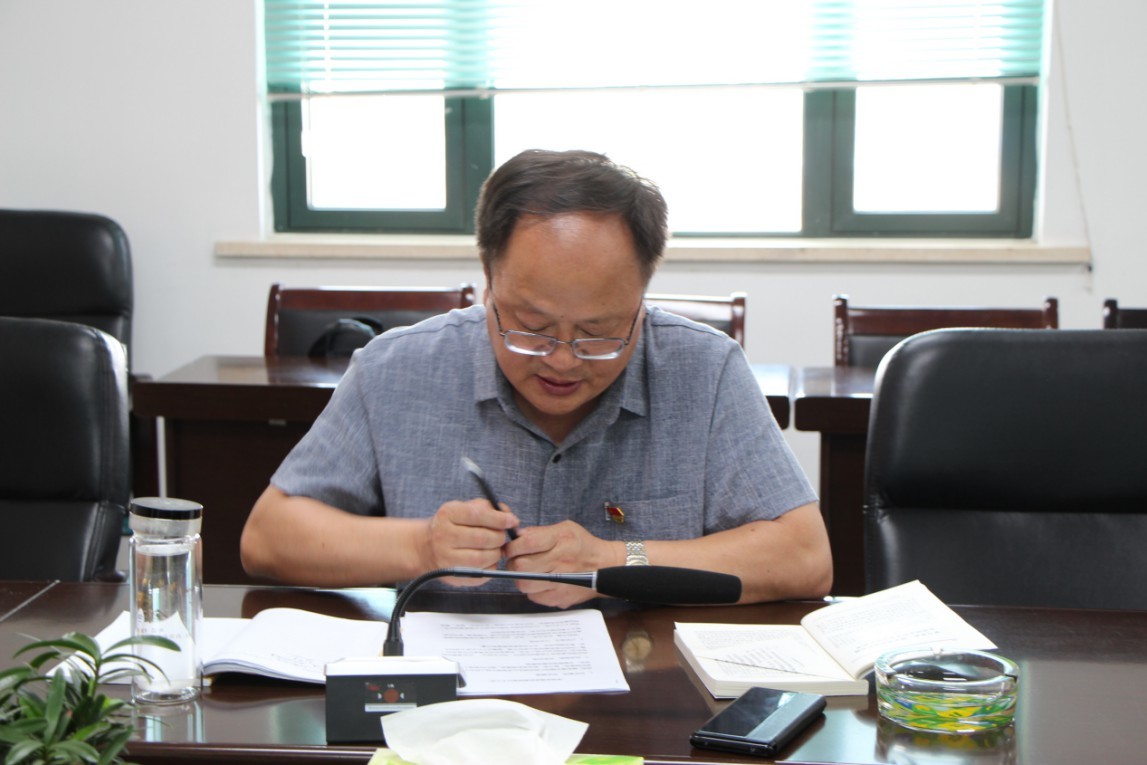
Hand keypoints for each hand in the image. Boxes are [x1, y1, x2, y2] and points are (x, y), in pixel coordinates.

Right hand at [425, 499, 519, 586]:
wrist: (426, 548)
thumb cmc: (451, 526)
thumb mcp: (463, 509)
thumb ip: (487, 508)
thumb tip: (508, 515)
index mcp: (448, 514)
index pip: (478, 515)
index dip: (500, 519)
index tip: (512, 520)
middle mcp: (443, 536)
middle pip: (483, 538)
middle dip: (500, 537)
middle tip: (501, 536)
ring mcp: (446, 559)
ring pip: (483, 558)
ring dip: (496, 553)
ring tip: (494, 548)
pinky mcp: (453, 576)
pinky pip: (482, 574)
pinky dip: (491, 566)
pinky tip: (487, 559)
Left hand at [503, 520, 617, 607]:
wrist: (605, 565)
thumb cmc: (582, 545)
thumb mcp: (564, 528)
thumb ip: (539, 532)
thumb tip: (517, 536)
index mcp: (561, 540)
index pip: (527, 543)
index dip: (513, 546)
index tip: (511, 548)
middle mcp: (560, 561)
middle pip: (521, 566)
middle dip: (513, 563)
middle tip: (517, 560)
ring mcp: (560, 582)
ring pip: (524, 584)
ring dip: (521, 578)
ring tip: (529, 572)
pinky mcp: (560, 598)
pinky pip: (534, 597)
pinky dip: (533, 590)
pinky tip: (540, 582)